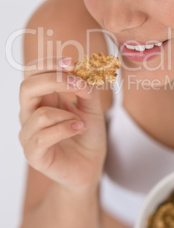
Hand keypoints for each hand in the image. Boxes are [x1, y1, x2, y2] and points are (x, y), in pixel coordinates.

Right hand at [19, 57, 106, 190]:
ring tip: (82, 122)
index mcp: (43, 98)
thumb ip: (86, 89)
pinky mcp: (33, 154)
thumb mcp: (92, 107)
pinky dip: (65, 129)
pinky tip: (79, 128)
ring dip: (67, 114)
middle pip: (27, 87)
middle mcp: (31, 114)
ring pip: (40, 114)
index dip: (49, 64)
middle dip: (53, 80)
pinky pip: (43, 136)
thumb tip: (80, 75)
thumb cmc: (87, 134)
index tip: (72, 63)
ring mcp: (29, 134)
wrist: (91, 165)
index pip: (33, 73)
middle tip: (77, 83)